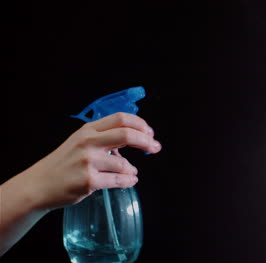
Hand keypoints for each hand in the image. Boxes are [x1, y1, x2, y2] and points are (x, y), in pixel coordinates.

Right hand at [19, 112, 160, 210]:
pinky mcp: (88, 181)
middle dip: (147, 141)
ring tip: (131, 172)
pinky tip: (130, 181)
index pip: (121, 118)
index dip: (140, 124)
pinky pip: (118, 180)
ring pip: (124, 164)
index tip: (150, 132)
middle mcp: (88, 142)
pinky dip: (128, 181)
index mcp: (88, 130)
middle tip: (155, 147)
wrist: (39, 185)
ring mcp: (87, 162)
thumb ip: (104, 137)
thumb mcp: (80, 141)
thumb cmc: (64, 163)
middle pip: (127, 134)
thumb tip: (135, 138)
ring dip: (132, 169)